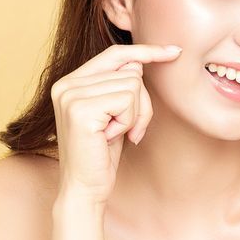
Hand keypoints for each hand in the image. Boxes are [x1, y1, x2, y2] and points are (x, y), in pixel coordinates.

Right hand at [51, 43, 182, 204]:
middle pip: (130, 71)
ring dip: (135, 115)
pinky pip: (128, 100)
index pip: (114, 54)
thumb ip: (120, 85)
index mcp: (70, 81)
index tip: (174, 52)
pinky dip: (130, 121)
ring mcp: (71, 95)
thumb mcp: (113, 113)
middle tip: (128, 129)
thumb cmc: (102, 154)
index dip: (145, 51)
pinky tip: (113, 137)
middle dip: (141, 103)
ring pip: (133, 85)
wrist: (85, 188)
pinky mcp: (81, 110)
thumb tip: (140, 61)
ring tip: (117, 134)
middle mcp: (66, 84)